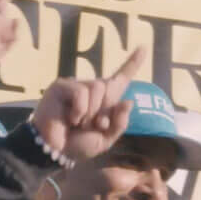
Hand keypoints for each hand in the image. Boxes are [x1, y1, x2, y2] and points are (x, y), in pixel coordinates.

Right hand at [32, 49, 146, 162]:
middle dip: (105, 111)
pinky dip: (79, 110)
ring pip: (97, 87)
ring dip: (91, 112)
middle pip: (111, 86)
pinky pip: (81, 92)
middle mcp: (91, 89)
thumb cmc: (78, 145)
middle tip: (91, 126)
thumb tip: (129, 102)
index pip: (121, 78)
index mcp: (104, 100)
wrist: (57, 152)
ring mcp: (75, 85)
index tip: (144, 47)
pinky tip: (70, 119)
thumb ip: (119, 123)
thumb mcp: (105, 139)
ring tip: (78, 123)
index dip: (133, 63)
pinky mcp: (61, 86)